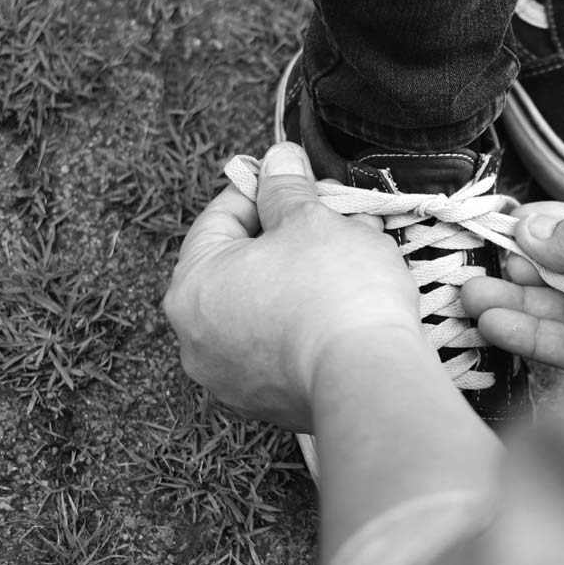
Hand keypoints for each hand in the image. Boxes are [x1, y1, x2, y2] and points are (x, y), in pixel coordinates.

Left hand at [164, 142, 425, 429]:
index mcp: (193, 286)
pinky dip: (308, 323)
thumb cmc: (335, 293)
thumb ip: (287, 188)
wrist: (370, 380)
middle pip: (240, 267)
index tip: (294, 178)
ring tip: (351, 259)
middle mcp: (197, 339)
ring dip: (301, 280)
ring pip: (264, 309)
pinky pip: (284, 347)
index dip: (261, 190)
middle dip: (288, 237)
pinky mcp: (271, 404)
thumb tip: (278, 161)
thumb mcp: (311, 220)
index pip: (219, 218)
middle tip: (330, 219)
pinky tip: (348, 305)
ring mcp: (231, 379)